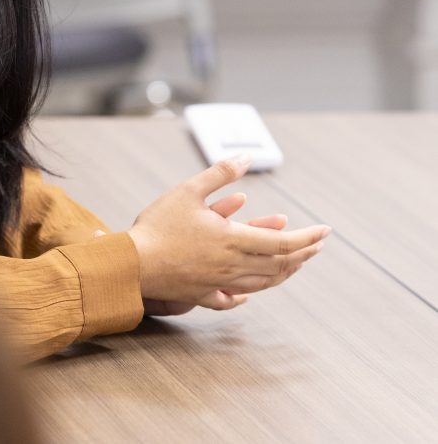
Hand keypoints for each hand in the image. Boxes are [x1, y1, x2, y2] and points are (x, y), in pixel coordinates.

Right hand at [126, 157, 329, 308]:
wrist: (133, 263)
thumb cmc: (159, 225)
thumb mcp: (188, 190)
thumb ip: (219, 173)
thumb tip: (246, 158)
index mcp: (233, 240)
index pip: (283, 242)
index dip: (308, 238)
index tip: (325, 231)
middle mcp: (233, 266)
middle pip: (278, 265)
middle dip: (301, 255)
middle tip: (316, 246)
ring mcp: (219, 283)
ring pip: (262, 283)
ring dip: (283, 273)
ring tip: (293, 264)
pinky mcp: (202, 295)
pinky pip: (231, 299)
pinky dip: (246, 296)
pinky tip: (247, 295)